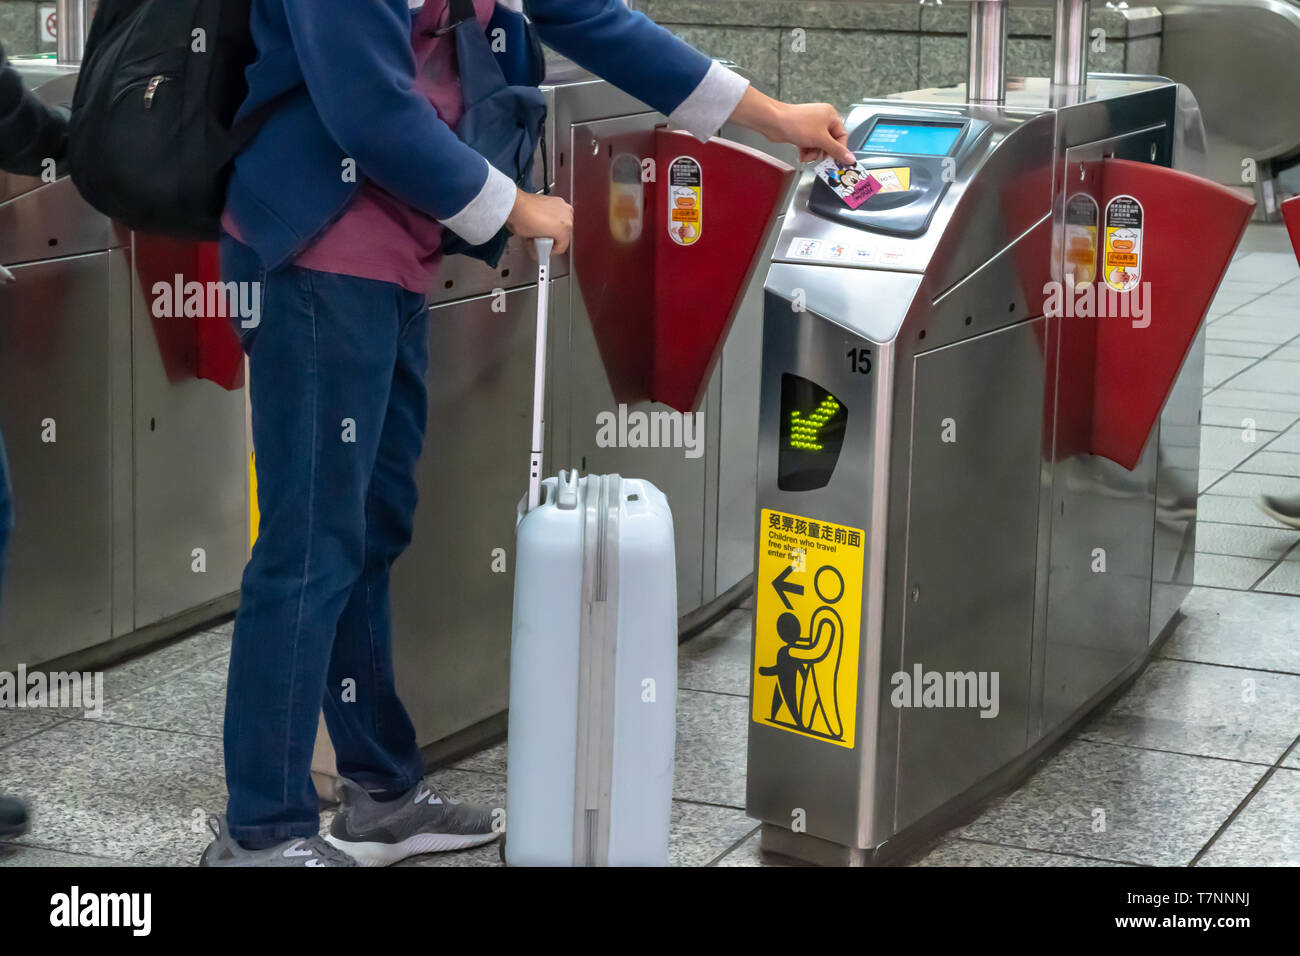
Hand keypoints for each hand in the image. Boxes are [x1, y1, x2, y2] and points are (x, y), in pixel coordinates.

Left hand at [507, 190, 573, 256]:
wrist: (515, 205)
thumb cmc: (523, 220)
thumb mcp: (532, 241)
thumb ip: (539, 246)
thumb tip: (540, 248)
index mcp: (564, 228)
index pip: (562, 246)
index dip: (552, 251)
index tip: (546, 251)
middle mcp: (567, 216)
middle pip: (562, 235)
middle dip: (551, 239)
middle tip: (540, 242)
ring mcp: (562, 206)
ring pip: (560, 224)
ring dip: (551, 229)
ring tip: (538, 231)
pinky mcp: (555, 200)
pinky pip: (556, 214)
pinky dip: (550, 219)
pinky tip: (539, 221)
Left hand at [730, 88, 854, 165]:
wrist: (774, 122)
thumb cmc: (797, 124)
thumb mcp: (821, 140)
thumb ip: (836, 150)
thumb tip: (850, 158)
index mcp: (831, 116)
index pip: (842, 136)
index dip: (840, 150)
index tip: (837, 162)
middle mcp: (822, 119)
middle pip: (830, 142)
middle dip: (823, 153)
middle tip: (822, 163)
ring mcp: (811, 126)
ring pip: (818, 146)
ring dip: (813, 153)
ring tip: (806, 155)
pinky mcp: (801, 132)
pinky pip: (809, 145)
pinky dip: (806, 151)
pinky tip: (801, 154)